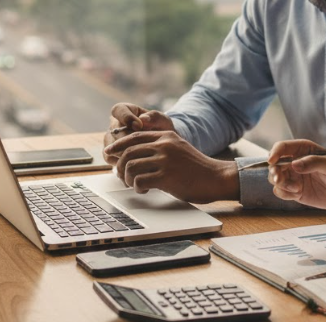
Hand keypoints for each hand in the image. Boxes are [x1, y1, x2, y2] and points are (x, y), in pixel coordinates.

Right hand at [103, 103, 174, 164]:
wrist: (161, 145)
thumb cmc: (161, 129)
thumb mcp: (162, 120)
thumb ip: (154, 117)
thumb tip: (143, 119)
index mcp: (125, 110)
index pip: (118, 110)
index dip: (127, 118)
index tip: (139, 126)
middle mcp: (114, 124)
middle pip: (116, 132)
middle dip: (130, 140)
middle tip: (144, 145)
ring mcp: (110, 139)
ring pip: (112, 147)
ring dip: (127, 152)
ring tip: (143, 155)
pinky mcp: (110, 153)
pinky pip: (110, 158)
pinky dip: (123, 161)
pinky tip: (136, 162)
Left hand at [104, 131, 238, 203]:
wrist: (216, 178)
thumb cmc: (197, 168)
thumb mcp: (179, 149)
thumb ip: (161, 148)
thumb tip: (134, 155)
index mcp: (166, 137)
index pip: (134, 136)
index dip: (118, 145)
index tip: (109, 153)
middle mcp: (164, 146)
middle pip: (129, 152)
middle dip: (120, 165)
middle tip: (121, 175)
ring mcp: (165, 160)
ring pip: (130, 166)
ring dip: (128, 178)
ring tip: (135, 184)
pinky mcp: (166, 177)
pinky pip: (139, 181)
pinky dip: (137, 187)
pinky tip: (145, 190)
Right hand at [268, 140, 325, 209]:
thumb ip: (313, 162)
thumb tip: (294, 165)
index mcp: (302, 149)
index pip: (282, 147)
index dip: (274, 152)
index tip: (272, 161)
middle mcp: (295, 161)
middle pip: (274, 164)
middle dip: (274, 171)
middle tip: (280, 179)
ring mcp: (293, 177)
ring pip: (275, 178)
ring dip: (280, 184)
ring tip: (296, 189)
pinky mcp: (294, 191)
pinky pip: (280, 192)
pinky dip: (284, 194)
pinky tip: (298, 193)